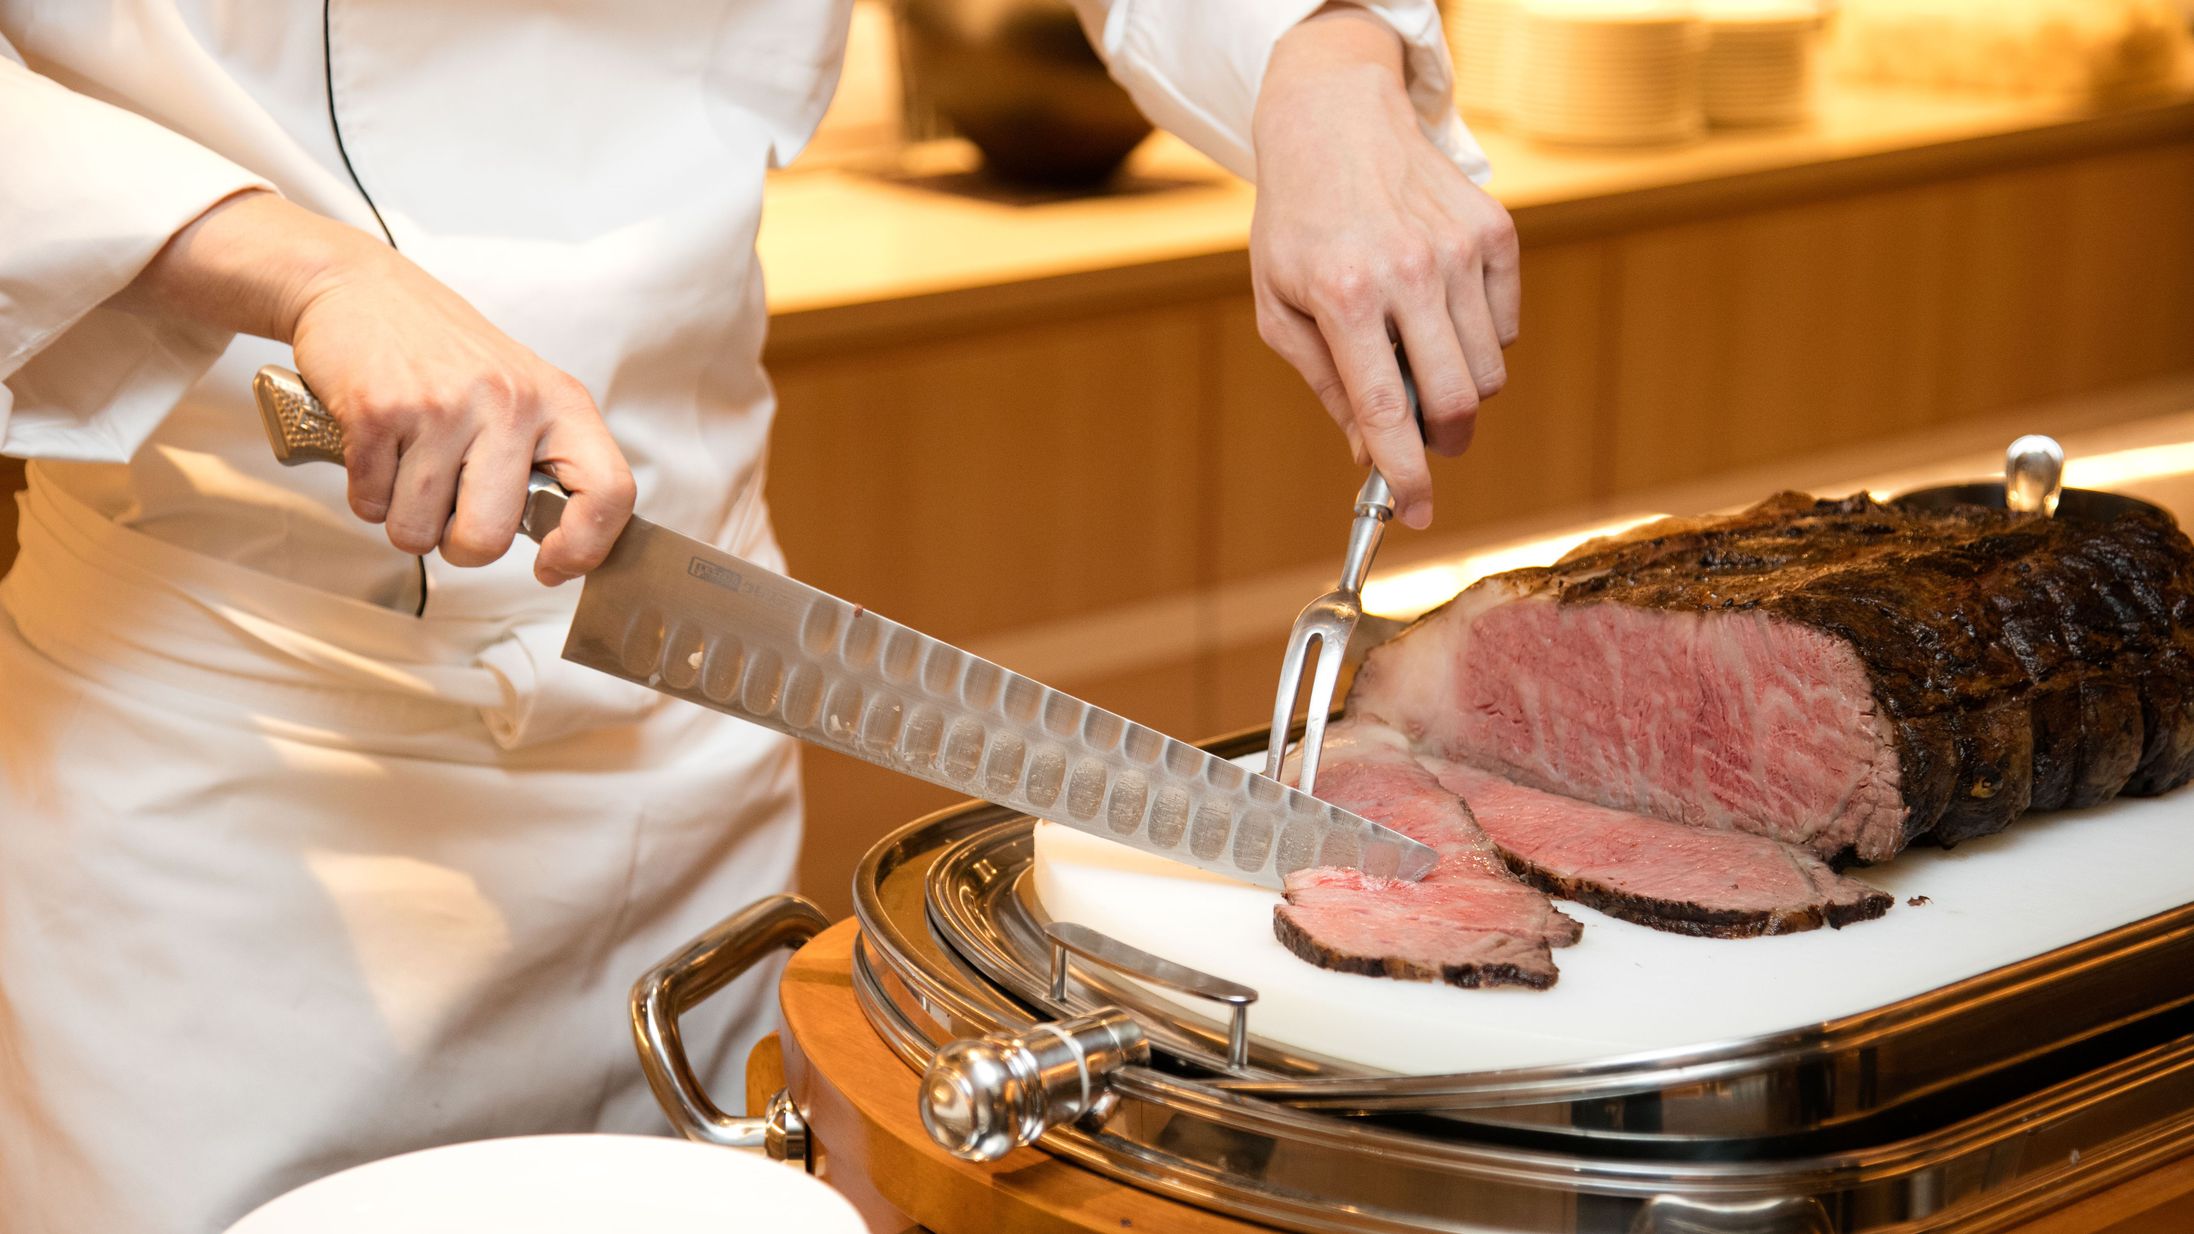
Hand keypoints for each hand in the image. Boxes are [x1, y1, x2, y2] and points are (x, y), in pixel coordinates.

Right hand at [114, 190, 632, 584]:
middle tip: (451, 514)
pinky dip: (368, 495)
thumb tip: (560, 545)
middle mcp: (509, 403)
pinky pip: (371, 504)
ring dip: (406, 520)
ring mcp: (442, 406)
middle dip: (461, 547)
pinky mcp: (377, 410)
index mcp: (560, 403)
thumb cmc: (446, 354)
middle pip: (490, 538)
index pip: (608, 492)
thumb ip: (547, 459)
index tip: (553, 564)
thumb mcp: (523, 391)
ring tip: (410, 470)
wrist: (361, 289)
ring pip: (419, 531)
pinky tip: (378, 452)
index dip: (586, 548)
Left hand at [1250, 7, 1520, 528]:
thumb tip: (1367, 452)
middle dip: (1443, 438)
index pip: (1387, 409)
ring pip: (1489, 369)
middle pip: (1456, 398)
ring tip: (1418, 356)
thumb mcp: (1282, 306)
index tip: (1414, 514)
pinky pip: (1506, 326)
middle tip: (1425, 439)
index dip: (1404, 474)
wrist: (1334, 119)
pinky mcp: (1494, 231)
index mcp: (1345, 295)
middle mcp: (1409, 270)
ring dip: (1459, 388)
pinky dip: (1480, 340)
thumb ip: (1326, 384)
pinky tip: (1440, 312)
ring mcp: (1459, 248)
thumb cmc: (1297, 222)